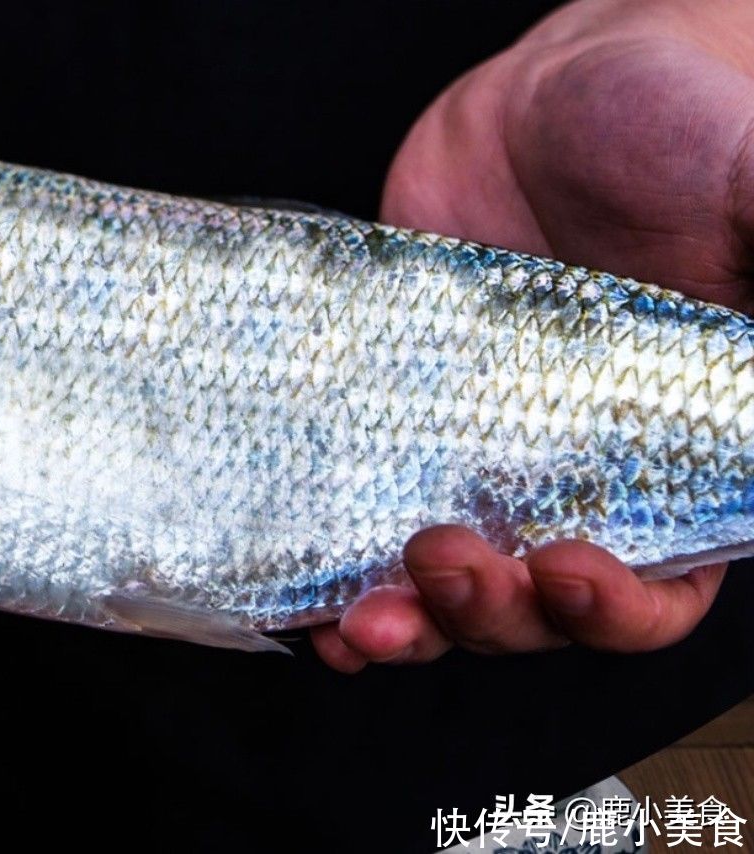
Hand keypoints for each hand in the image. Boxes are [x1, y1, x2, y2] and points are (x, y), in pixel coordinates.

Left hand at [313, 0, 750, 670]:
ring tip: (364, 616)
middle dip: (487, 612)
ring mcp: (472, 457)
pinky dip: (330, 580)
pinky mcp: (392, 425)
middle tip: (446, 561)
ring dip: (403, 619)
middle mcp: (569, 478)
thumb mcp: (752, 192)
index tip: (568, 572)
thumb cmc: (679, 133)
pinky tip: (308, 602)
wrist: (550, 97)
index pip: (660, 586)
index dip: (617, 610)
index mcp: (669, 461)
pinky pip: (359, 524)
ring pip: (440, 586)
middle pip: (532, 607)